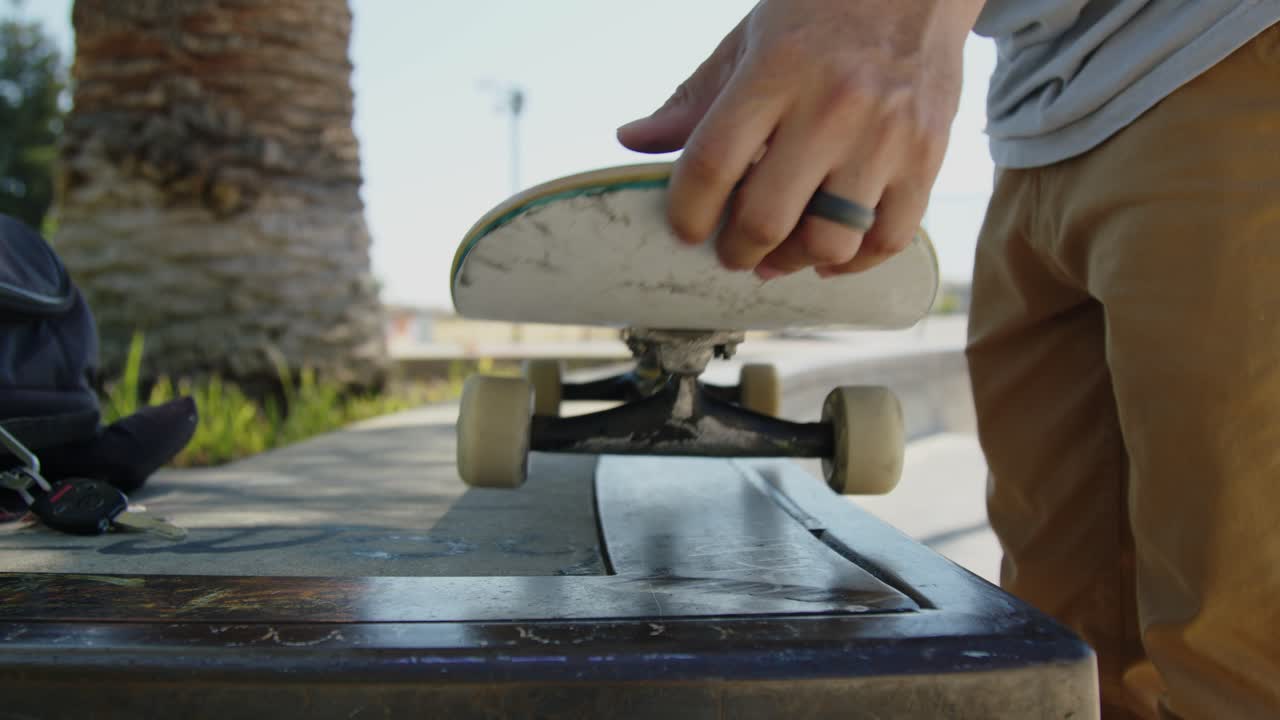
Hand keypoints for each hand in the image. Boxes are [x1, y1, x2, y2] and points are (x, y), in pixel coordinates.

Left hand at [617, 0, 982, 278]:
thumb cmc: (822, 11)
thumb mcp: (751, 39)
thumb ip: (694, 97)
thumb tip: (632, 140)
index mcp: (776, 70)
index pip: (712, 163)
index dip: (687, 212)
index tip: (686, 228)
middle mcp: (833, 105)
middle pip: (766, 217)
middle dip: (736, 250)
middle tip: (731, 250)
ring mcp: (886, 135)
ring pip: (828, 240)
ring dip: (792, 262)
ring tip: (778, 256)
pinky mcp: (927, 156)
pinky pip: (888, 238)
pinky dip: (854, 263)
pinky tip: (830, 256)